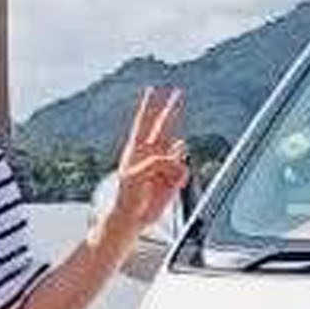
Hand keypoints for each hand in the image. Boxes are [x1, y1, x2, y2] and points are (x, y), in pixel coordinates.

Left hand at [95, 85, 191, 241]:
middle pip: (164, 125)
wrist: (131, 219)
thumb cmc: (125, 197)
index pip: (143, 121)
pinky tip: (172, 183)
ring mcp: (163, 165)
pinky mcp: (173, 179)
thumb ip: (155, 162)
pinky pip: (183, 169)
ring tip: (165, 171)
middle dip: (171, 108)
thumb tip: (176, 156)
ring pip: (177, 149)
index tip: (153, 89)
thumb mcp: (135, 176)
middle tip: (179, 92)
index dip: (148, 105)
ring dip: (176, 156)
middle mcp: (151, 153)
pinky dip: (179, 175)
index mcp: (136, 149)